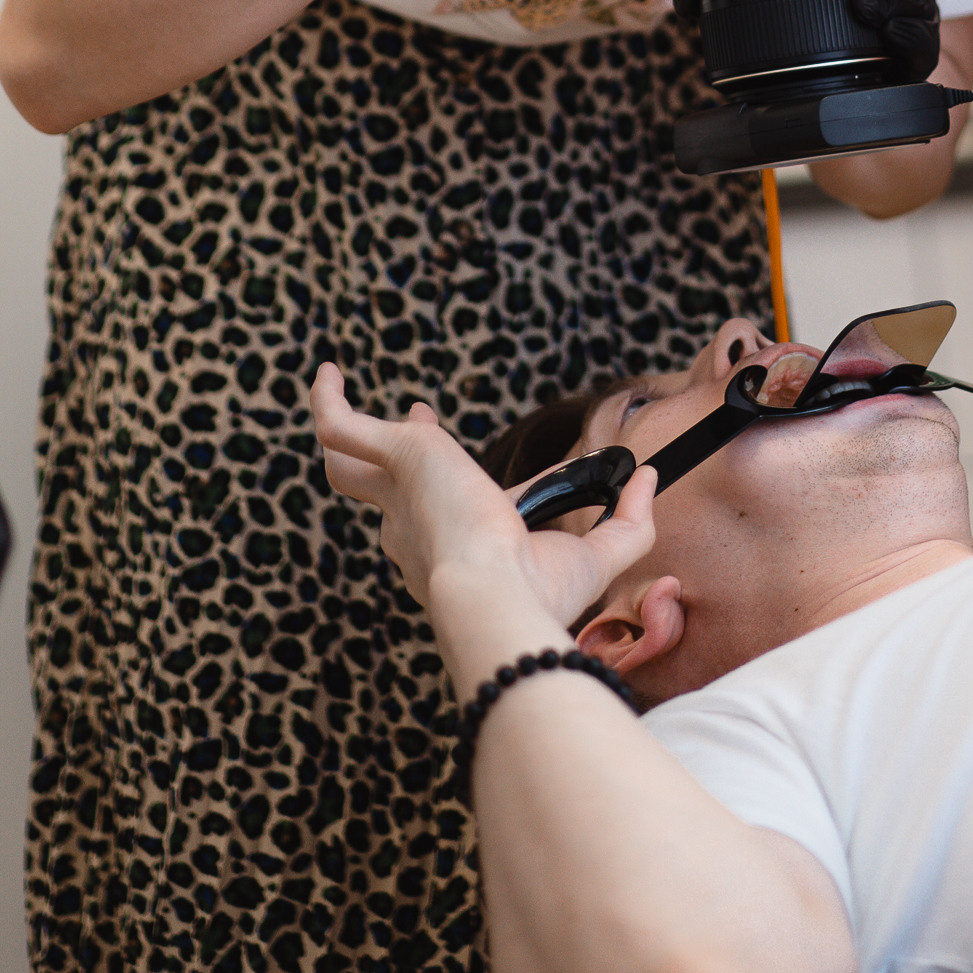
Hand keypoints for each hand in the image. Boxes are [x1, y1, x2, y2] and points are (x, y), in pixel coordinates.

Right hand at [312, 360, 657, 633]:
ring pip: (350, 463)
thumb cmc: (534, 596)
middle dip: (398, 454)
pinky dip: (331, 401)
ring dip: (344, 429)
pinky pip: (344, 428)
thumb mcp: (598, 554)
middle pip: (389, 490)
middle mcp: (412, 529)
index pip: (451, 516)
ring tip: (334, 393)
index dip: (459, 488)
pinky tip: (327, 372)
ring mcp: (400, 494)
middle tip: (418, 418)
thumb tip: (645, 478)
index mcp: (450, 554)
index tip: (478, 472)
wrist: (493, 600)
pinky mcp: (399, 457)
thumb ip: (628, 521)